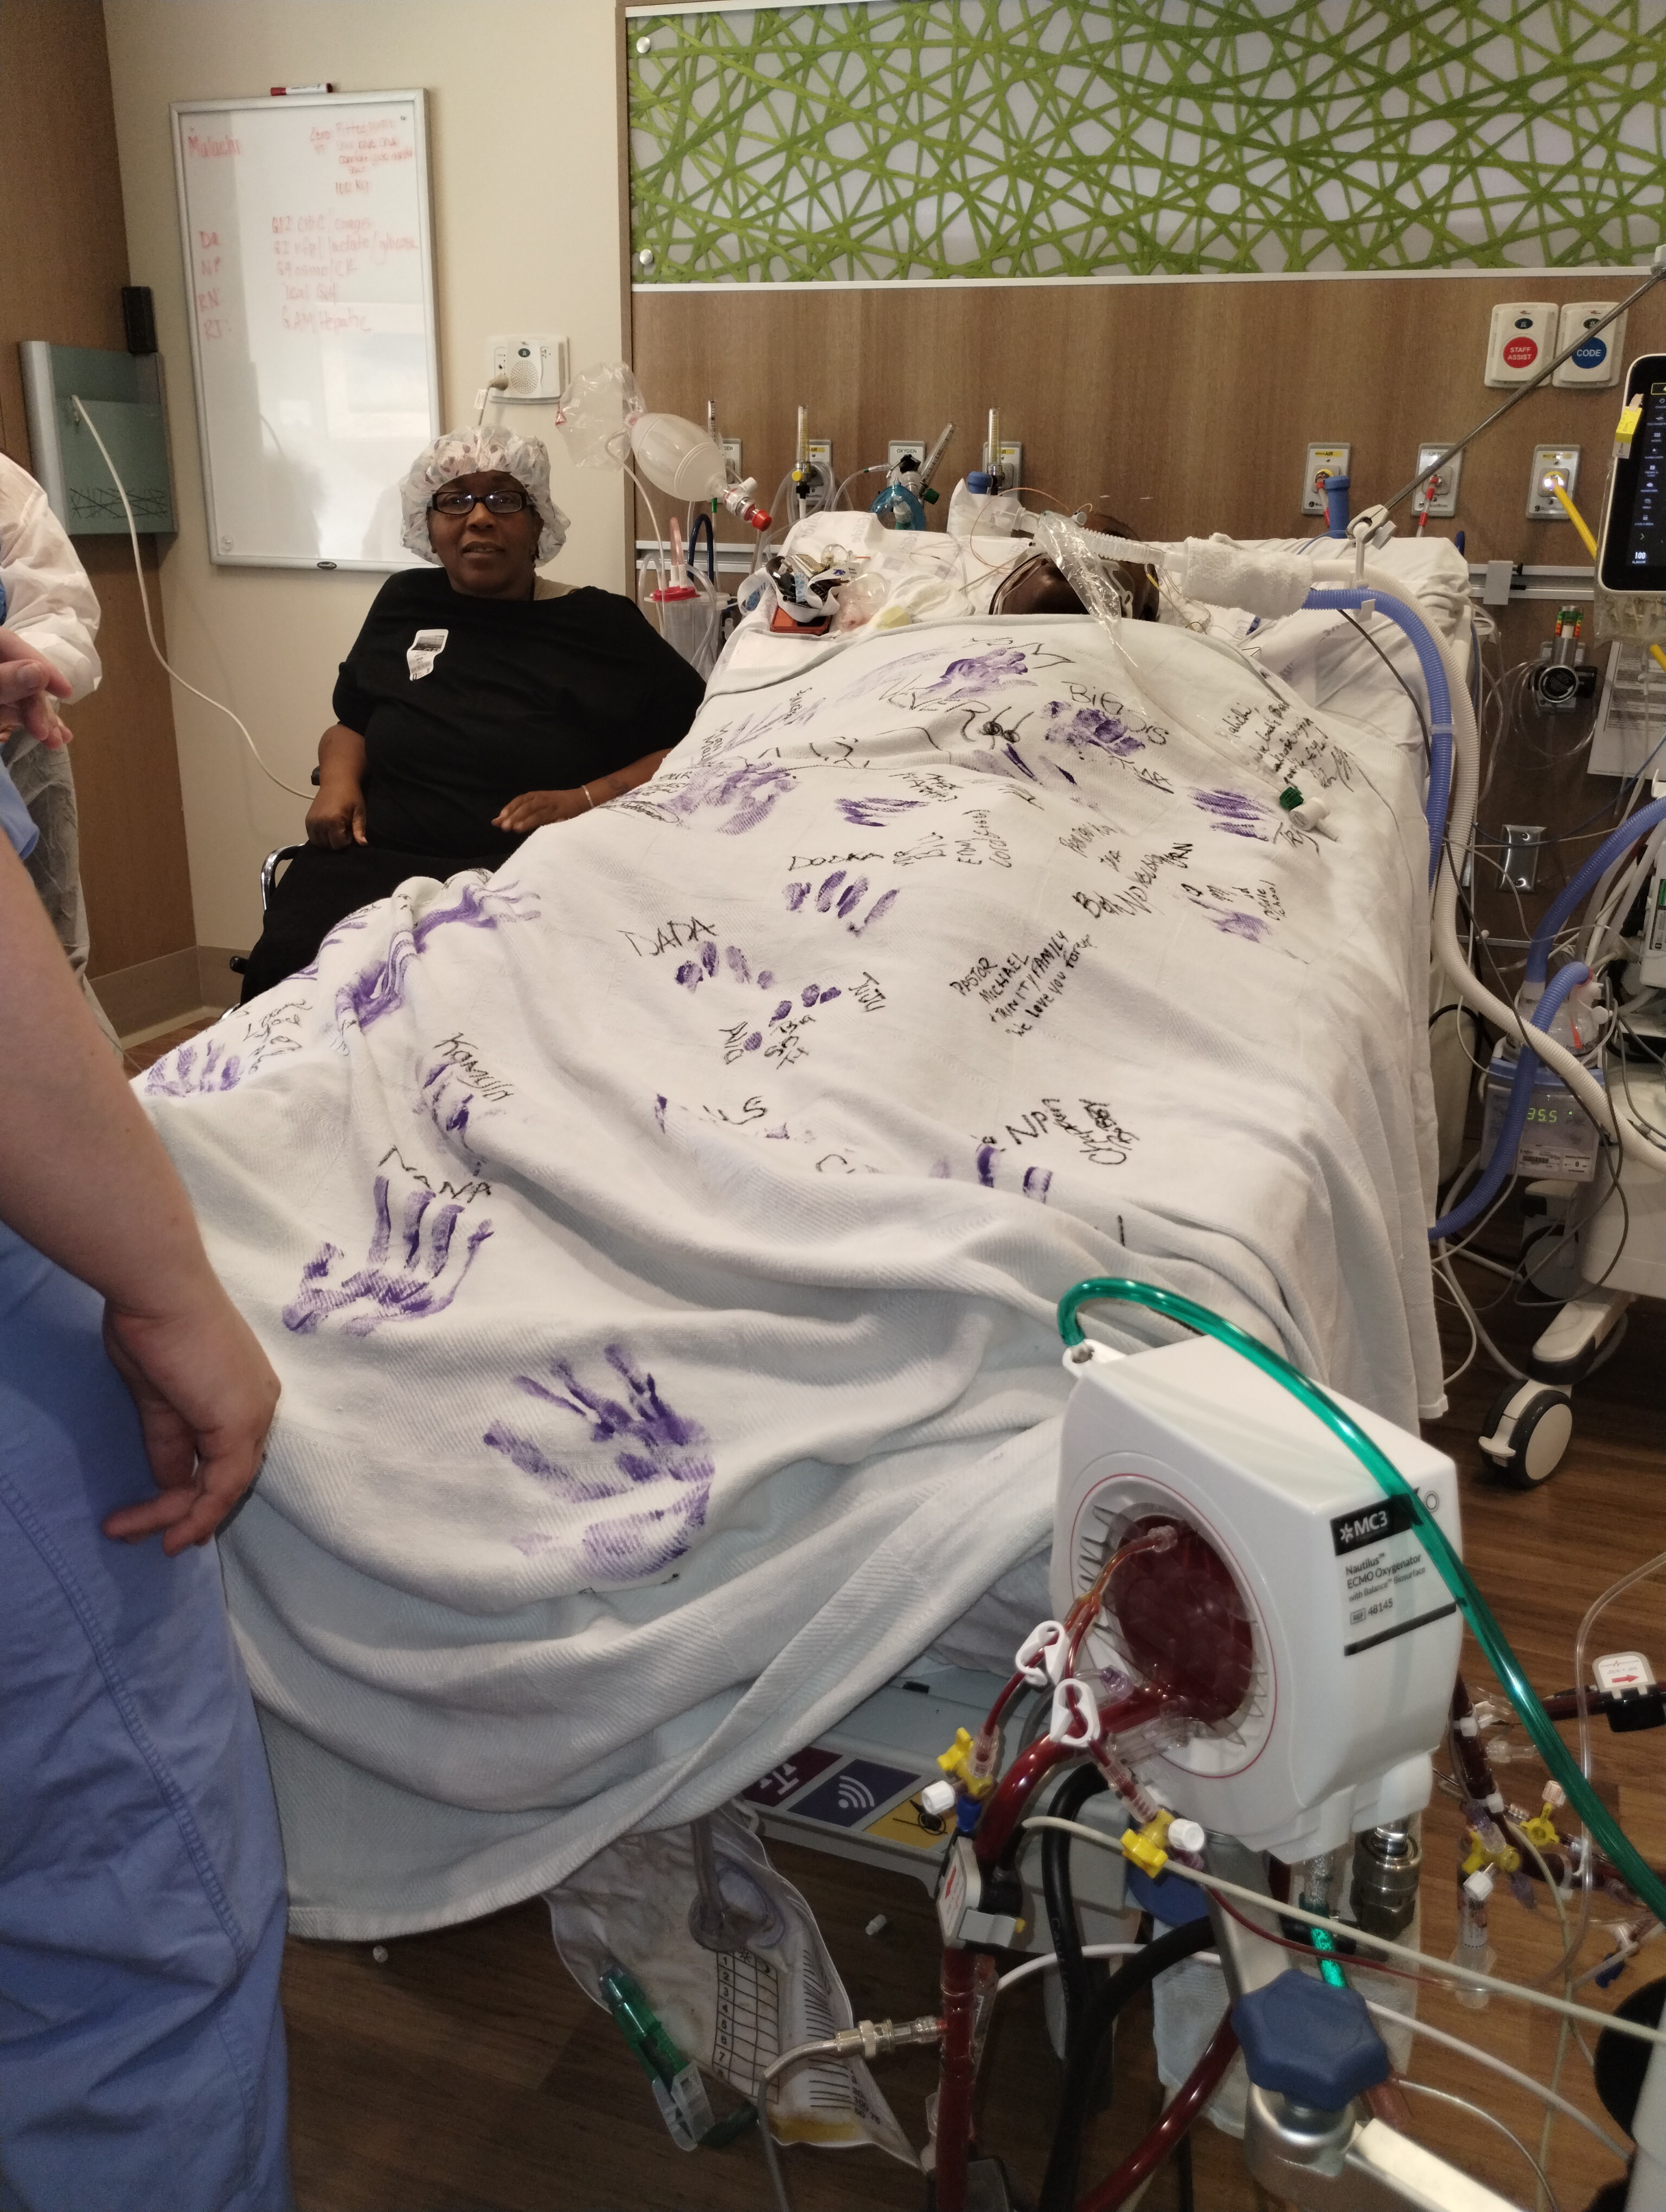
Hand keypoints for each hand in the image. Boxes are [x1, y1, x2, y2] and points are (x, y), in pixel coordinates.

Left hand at [0, 637, 70, 746]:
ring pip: (18, 694)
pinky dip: (30, 721)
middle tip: (50, 734)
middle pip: (18, 674)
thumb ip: (3, 680)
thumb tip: (39, 672)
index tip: (67, 693)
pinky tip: (51, 736)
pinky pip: (12, 707)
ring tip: (57, 741)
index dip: (40, 667)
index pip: (11, 644)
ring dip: (40, 718)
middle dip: (38, 705)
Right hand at [100, 1289, 280, 1551]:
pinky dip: (196, 1515)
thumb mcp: (156, 1394)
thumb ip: (167, 1438)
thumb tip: (168, 1480)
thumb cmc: (152, 1325)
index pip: (227, 1451)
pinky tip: (169, 1535)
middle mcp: (258, 1404)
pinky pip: (222, 1487)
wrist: (159, 1291)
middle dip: (187, 1509)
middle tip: (147, 1534)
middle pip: (228, 1473)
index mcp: (243, 1389)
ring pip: (222, 1486)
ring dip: (175, 1516)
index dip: (201, 1486)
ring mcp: (253, 1415)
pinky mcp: (239, 1426)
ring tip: (129, 1533)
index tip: (170, 1509)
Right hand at [306, 779, 366, 847]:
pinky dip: (320, 838)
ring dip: (328, 841)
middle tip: (343, 830)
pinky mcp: (307, 820)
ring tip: (336, 830)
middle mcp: (320, 822)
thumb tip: (363, 844)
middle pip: (328, 845)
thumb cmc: (351, 795)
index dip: (347, 841)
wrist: (336, 781)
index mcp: (333, 820)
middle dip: (337, 842)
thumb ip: (359, 829)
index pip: (338, 844)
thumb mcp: (359, 811)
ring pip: (319, 843)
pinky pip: (312, 837)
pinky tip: (328, 830)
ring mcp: (311, 822)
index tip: (350, 831)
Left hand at [493, 788, 592, 833]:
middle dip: (514, 816)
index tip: (499, 819)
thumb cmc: (557, 806)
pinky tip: (533, 828)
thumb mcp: (538, 806)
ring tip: (515, 828)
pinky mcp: (560, 813)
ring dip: (524, 820)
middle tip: (504, 827)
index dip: (509, 809)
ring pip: (535, 811)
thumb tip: (497, 822)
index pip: (519, 800)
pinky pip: (548, 817)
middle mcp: (542, 798)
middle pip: (524, 805)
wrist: (581, 799)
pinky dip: (539, 822)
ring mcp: (551, 805)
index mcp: (536, 796)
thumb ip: (519, 814)